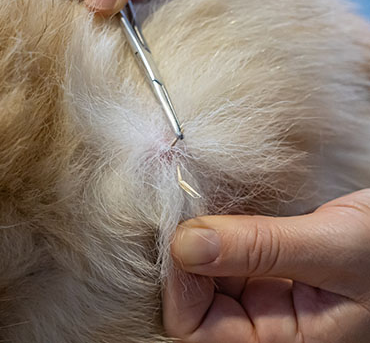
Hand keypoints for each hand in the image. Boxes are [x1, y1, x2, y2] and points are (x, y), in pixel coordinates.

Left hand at [163, 190, 369, 341]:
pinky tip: (220, 205)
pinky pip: (222, 250)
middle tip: (186, 209)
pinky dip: (215, 227)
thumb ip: (262, 248)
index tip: (184, 232)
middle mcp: (263, 323)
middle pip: (192, 301)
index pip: (196, 331)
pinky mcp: (260, 265)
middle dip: (185, 256)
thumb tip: (186, 244)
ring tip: (201, 202)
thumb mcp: (331, 247)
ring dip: (199, 237)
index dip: (181, 284)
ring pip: (203, 271)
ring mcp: (259, 292)